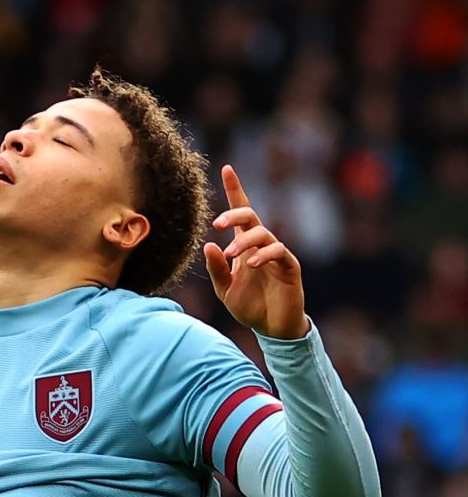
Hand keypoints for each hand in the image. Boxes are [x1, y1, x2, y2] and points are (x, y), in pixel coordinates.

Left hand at [203, 165, 308, 340]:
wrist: (271, 328)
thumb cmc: (249, 305)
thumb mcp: (224, 289)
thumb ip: (216, 268)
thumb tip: (208, 245)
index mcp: (244, 246)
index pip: (240, 213)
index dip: (235, 190)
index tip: (227, 168)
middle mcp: (261, 245)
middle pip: (251, 217)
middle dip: (235, 214)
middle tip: (217, 224)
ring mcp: (277, 254)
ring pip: (263, 233)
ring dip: (245, 241)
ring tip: (231, 255)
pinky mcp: (289, 267)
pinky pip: (279, 252)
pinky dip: (264, 255)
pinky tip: (252, 264)